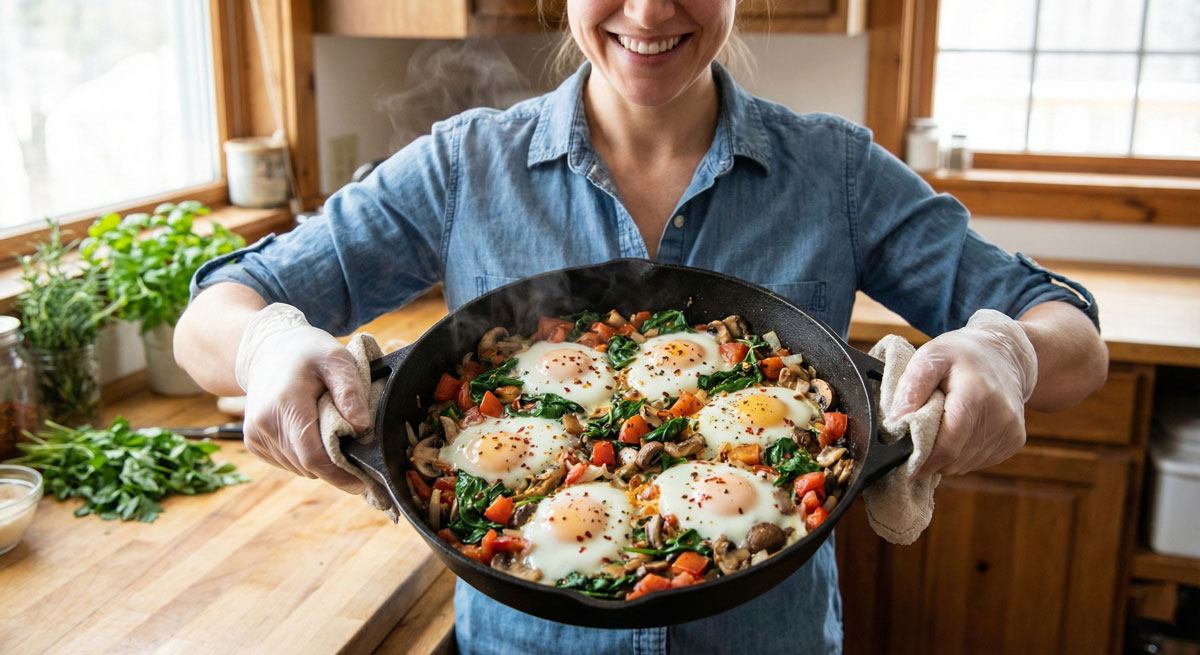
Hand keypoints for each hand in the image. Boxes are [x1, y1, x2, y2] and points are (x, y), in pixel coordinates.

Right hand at [235, 304, 368, 492]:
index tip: (362, 483)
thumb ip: (350, 391)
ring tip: (333, 437)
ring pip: (297, 467)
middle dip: (334, 468)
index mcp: (285, 404)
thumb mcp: (336, 358)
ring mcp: (254, 434)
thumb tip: (362, 427)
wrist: (267, 349)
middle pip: (306, 465)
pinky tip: (311, 434)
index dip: (338, 475)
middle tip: (357, 456)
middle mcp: (263, 423)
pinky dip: (303, 457)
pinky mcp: (252, 442)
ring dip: (319, 462)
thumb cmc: (307, 352)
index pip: (312, 456)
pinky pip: (286, 462)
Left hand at [891, 309, 1037, 476]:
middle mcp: (999, 416)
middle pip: (954, 460)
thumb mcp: (930, 356)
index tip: (904, 457)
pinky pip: (979, 461)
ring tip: (942, 427)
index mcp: (975, 395)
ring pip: (965, 465)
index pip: (946, 448)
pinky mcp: (1015, 440)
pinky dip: (963, 453)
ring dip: (947, 455)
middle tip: (919, 437)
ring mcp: (1010, 430)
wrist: (1005, 354)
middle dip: (931, 456)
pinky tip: (961, 430)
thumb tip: (895, 422)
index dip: (922, 459)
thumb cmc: (961, 354)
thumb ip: (911, 388)